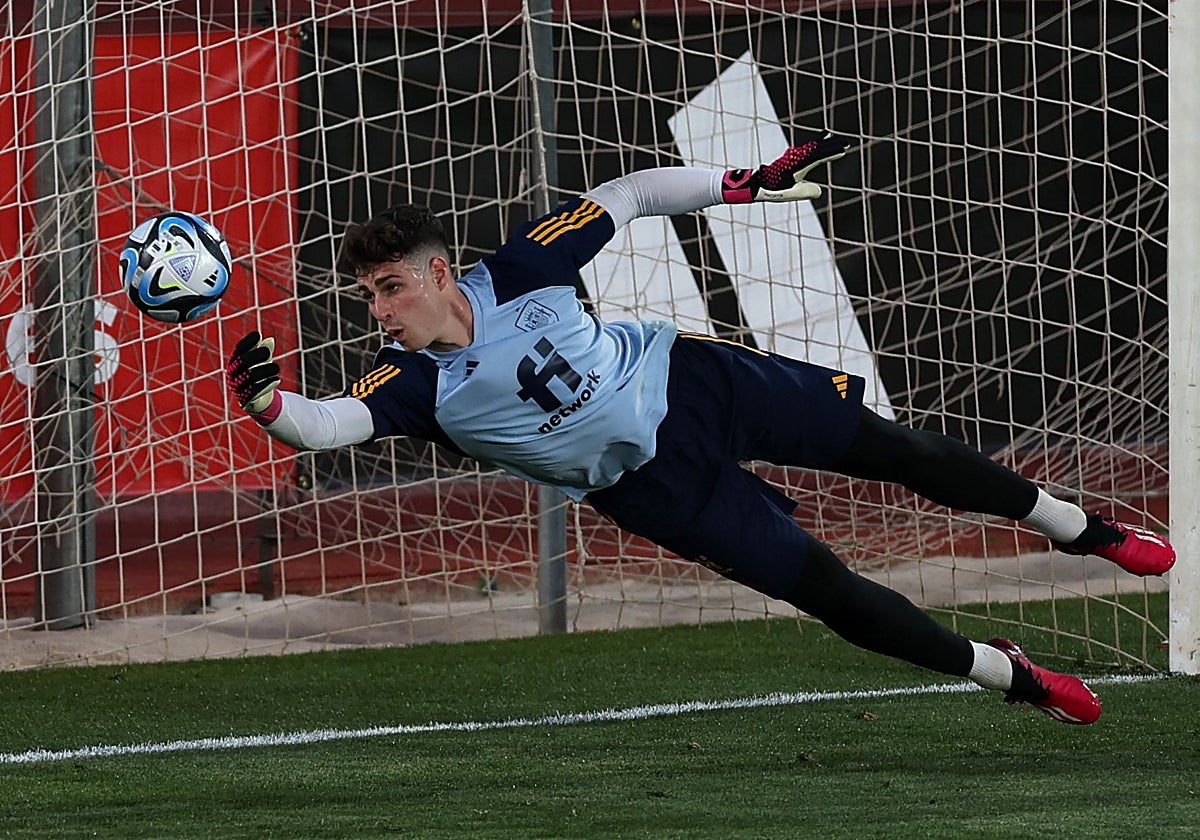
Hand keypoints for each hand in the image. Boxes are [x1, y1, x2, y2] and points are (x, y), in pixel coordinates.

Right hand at [226, 331, 280, 413]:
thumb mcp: (263, 362)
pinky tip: (277, 380)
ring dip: (264, 370)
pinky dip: (267, 384)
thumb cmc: (260, 375)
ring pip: (249, 376)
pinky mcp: (244, 400)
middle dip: (255, 355)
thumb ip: (265, 351)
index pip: (238, 350)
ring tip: (277, 368)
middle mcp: (232, 375)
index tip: (257, 335)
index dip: (247, 342)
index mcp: (235, 363)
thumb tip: (270, 340)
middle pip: (241, 361)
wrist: (260, 400)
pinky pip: (254, 391)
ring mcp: (237, 388)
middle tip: (268, 352)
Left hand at [721, 131, 851, 202]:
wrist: (753, 184)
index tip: (843, 149)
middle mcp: (796, 158)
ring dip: (822, 144)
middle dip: (831, 145)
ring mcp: (791, 158)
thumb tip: (818, 191)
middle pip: (816, 148)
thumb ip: (806, 192)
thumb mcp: (791, 193)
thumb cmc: (771, 189)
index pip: (819, 156)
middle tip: (845, 142)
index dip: (831, 152)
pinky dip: (812, 147)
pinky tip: (814, 146)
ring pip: (810, 147)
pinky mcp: (788, 161)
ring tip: (830, 137)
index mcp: (798, 165)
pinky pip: (804, 150)